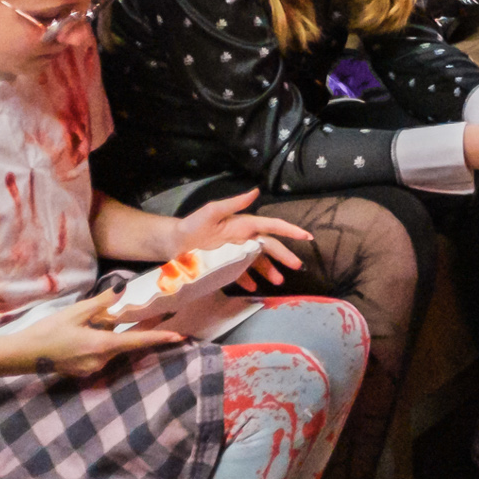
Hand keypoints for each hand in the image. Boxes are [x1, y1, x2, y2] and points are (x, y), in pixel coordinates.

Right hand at [2, 292, 182, 377]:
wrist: (21, 355)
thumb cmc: (47, 331)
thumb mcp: (76, 312)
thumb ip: (102, 302)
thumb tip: (123, 289)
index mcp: (101, 346)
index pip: (137, 341)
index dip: (159, 338)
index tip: (179, 337)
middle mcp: (100, 361)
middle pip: (120, 341)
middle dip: (115, 327)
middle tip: (93, 317)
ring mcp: (91, 369)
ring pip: (108, 347)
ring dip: (102, 334)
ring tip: (77, 325)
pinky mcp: (82, 371)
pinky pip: (97, 354)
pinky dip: (95, 342)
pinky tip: (76, 334)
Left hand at [171, 189, 313, 287]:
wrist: (172, 242)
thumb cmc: (192, 225)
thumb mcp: (212, 211)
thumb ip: (234, 203)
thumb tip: (256, 191)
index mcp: (244, 225)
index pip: (271, 226)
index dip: (289, 230)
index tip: (306, 237)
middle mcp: (244, 239)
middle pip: (269, 247)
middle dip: (284, 255)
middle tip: (297, 266)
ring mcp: (235, 254)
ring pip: (258, 262)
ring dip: (269, 271)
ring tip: (278, 281)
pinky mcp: (225, 266)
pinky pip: (241, 274)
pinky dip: (248, 280)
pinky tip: (255, 288)